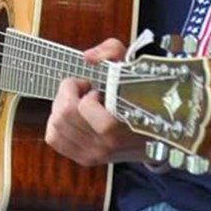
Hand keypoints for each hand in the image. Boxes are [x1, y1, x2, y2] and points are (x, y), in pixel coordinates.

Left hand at [44, 39, 146, 166]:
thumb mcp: (132, 66)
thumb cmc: (142, 98)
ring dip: (62, 108)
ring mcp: (94, 154)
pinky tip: (73, 117)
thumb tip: (87, 58)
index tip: (94, 87)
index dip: (82, 91)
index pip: (83, 107)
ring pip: (55, 126)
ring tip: (79, 104)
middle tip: (83, 91)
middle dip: (67, 95)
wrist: (156, 135)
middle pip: (63, 115)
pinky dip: (56, 124)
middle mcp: (105, 143)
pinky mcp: (85, 159)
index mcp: (119, 122)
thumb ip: (111, 51)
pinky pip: (54, 138)